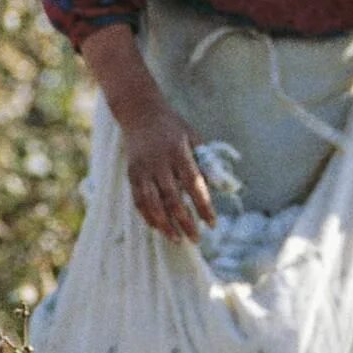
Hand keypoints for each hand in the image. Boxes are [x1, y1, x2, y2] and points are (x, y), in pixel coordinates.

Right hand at [117, 103, 214, 241]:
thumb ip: (206, 161)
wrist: (140, 112)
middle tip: (196, 239)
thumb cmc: (174, 127)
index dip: (203, 207)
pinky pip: (138, 200)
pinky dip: (148, 216)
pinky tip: (158, 227)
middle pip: (173, 199)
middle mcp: (159, 162)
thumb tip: (220, 187)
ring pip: (152, 203)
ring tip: (177, 239)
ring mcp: (143, 169)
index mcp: (179, 152)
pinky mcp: (131, 173)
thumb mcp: (194, 138)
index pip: (194, 185)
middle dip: (185, 222)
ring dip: (165, 224)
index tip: (212, 224)